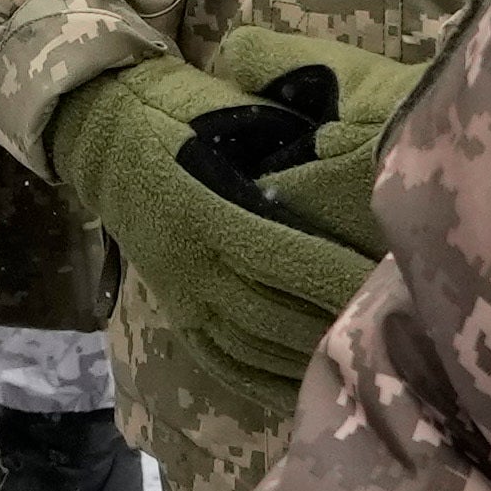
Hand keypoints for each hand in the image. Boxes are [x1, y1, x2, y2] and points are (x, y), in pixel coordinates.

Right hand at [47, 59, 386, 377]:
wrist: (100, 131)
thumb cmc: (180, 108)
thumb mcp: (232, 105)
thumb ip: (287, 135)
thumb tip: (353, 150)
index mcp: (206, 209)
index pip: (281, 255)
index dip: (333, 273)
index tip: (383, 279)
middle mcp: (192, 263)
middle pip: (273, 311)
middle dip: (333, 320)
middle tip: (391, 327)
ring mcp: (181, 295)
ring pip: (253, 345)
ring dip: (308, 355)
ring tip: (364, 359)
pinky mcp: (176, 314)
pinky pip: (224, 362)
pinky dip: (267, 380)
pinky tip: (309, 384)